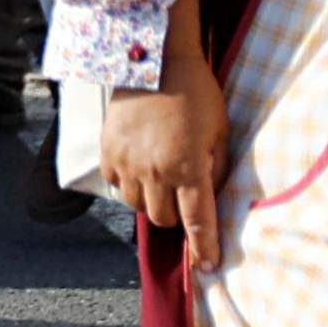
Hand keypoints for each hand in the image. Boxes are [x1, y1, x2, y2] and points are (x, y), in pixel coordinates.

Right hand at [103, 65, 230, 274]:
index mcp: (188, 167)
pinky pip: (117, 184)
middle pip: (163, 219)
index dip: (204, 248)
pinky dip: (129, 183)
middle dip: (176, 215)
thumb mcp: (219, 131)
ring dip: (151, 200)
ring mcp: (128, 162)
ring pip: (137, 205)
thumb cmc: (196, 92)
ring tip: (160, 178)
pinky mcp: (108, 151)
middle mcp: (155, 170)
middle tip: (183, 195)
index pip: (198, 221)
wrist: (153, 59)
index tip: (207, 267)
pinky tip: (139, 165)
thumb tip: (209, 194)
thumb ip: (215, 167)